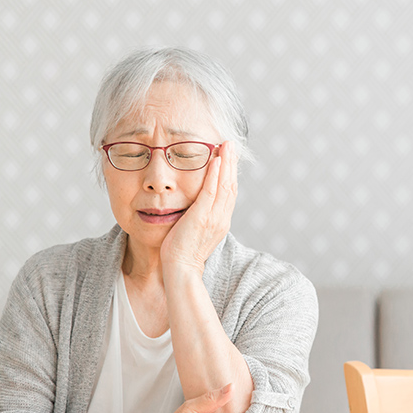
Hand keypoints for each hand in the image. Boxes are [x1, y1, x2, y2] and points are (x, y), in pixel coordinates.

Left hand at [160, 141, 236, 274]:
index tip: (228, 157)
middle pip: (231, 185)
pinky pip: (211, 191)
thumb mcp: (195, 231)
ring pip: (225, 185)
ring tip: (226, 145)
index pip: (229, 193)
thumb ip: (200, 216)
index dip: (230, 173)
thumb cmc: (182, 252)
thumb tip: (195, 205)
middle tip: (231, 144)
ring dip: (226, 163)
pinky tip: (215, 160)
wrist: (181, 269)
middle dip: (232, 163)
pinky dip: (215, 175)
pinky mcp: (202, 217)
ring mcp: (214, 218)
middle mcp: (222, 218)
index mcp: (221, 221)